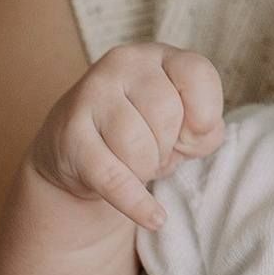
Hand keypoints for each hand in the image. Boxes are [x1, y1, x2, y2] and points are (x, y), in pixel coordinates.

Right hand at [28, 45, 225, 236]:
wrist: (74, 150)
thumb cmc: (142, 133)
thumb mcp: (182, 124)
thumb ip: (204, 127)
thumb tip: (195, 136)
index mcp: (157, 56)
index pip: (197, 73)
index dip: (204, 113)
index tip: (190, 132)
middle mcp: (122, 64)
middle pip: (166, 114)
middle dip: (168, 147)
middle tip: (155, 152)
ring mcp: (91, 96)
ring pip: (138, 146)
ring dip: (146, 169)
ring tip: (136, 164)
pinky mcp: (69, 136)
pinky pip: (112, 177)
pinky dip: (137, 204)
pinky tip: (154, 218)